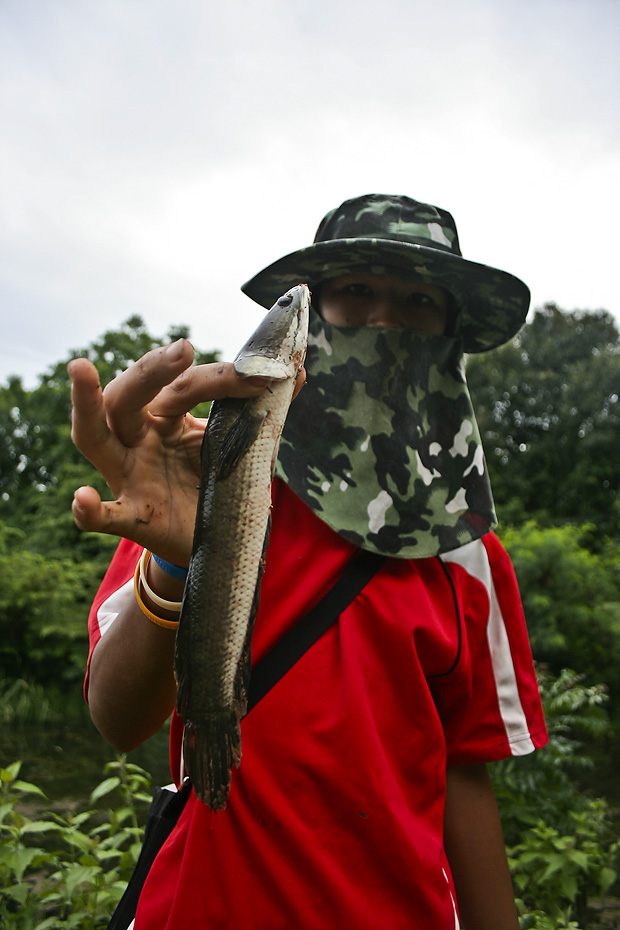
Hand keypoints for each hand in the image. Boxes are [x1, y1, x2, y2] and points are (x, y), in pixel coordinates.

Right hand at [69, 338, 303, 564]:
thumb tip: (295, 372)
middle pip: (128, 396)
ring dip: (87, 403)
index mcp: (165, 418)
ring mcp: (129, 476)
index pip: (181, 387)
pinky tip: (83, 499)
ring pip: (95, 436)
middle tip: (183, 348)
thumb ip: (260, 413)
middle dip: (150, 369)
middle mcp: (139, 439)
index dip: (220, 378)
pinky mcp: (133, 518)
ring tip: (81, 368)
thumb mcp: (240, 446)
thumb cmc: (218, 484)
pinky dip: (90, 510)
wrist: (216, 541)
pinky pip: (105, 516)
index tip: (262, 373)